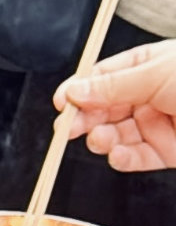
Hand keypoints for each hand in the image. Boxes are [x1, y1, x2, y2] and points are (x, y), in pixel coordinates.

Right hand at [57, 41, 175, 171]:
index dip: (79, 90)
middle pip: (105, 108)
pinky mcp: (169, 150)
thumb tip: (75, 90)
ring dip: (102, 139)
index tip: (61, 102)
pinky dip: (124, 159)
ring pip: (118, 134)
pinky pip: (139, 157)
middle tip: (68, 127)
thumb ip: (113, 85)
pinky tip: (116, 156)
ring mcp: (158, 123)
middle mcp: (150, 95)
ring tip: (98, 140)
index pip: (102, 77)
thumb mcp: (155, 74)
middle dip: (84, 119)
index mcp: (146, 67)